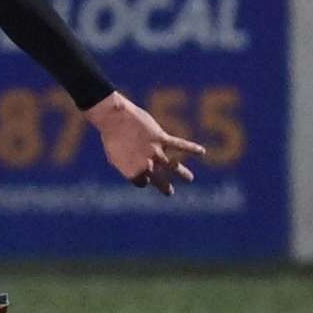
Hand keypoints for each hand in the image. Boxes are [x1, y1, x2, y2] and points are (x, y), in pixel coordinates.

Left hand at [83, 92, 204, 195]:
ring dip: (183, 173)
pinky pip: (180, 145)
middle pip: (159, 180)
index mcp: (133, 172)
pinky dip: (192, 148)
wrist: (114, 119)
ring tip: (190, 179)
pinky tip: (202, 151)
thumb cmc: (110, 135)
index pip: (142, 182)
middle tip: (169, 192)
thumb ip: (123, 162)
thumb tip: (129, 165)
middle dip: (165, 187)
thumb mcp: (113, 154)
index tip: (143, 176)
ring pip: (173, 166)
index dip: (143, 179)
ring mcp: (155, 152)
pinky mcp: (161, 139)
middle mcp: (146, 165)